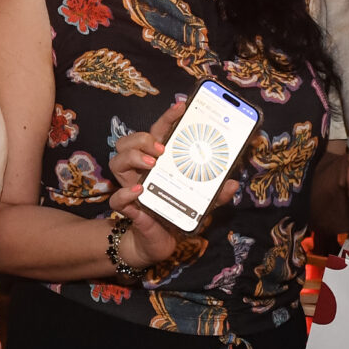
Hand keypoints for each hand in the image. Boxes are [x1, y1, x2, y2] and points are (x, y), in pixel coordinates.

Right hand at [107, 98, 237, 268]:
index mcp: (158, 161)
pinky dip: (125, 193)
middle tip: (162, 149)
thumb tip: (232, 182)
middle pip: (129, 141)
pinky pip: (117, 199)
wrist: (161, 242)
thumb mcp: (202, 202)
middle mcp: (140, 170)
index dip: (167, 117)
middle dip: (144, 138)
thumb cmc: (178, 213)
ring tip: (152, 165)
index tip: (181, 106)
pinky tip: (140, 191)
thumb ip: (216, 193)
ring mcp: (131, 187)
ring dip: (133, 157)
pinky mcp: (128, 209)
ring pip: (116, 160)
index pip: (157, 131)